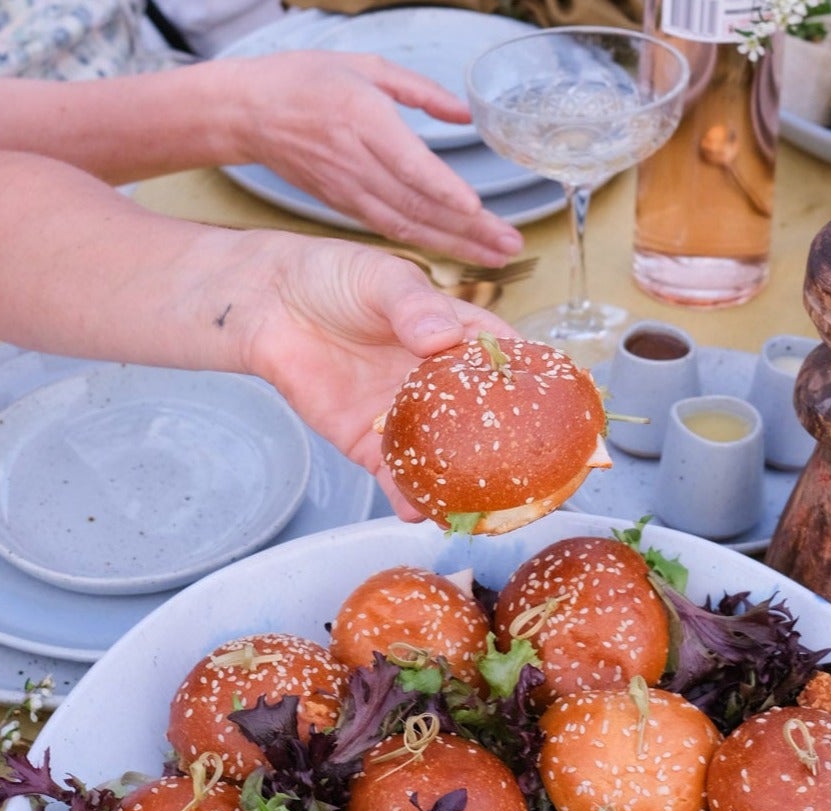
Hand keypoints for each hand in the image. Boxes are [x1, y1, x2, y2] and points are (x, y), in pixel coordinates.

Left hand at [231, 234, 519, 518]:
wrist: (271, 305)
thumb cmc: (334, 278)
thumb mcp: (382, 279)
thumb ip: (413, 307)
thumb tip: (439, 340)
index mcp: (456, 337)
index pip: (504, 364)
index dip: (533, 388)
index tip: (559, 413)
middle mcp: (439, 384)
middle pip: (484, 424)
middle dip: (510, 454)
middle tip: (536, 481)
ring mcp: (406, 417)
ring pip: (445, 458)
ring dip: (464, 485)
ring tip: (485, 511)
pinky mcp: (369, 442)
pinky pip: (394, 475)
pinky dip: (408, 497)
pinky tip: (422, 513)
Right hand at [234, 52, 523, 267]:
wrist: (252, 114)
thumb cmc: (306, 81)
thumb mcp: (366, 65)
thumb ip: (420, 90)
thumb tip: (465, 115)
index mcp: (363, 119)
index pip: (408, 164)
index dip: (443, 189)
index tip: (476, 207)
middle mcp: (357, 163)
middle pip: (418, 206)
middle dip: (468, 229)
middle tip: (509, 243)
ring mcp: (350, 192)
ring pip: (408, 227)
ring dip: (455, 245)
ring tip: (495, 255)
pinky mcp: (346, 208)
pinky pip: (391, 231)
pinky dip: (427, 245)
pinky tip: (458, 252)